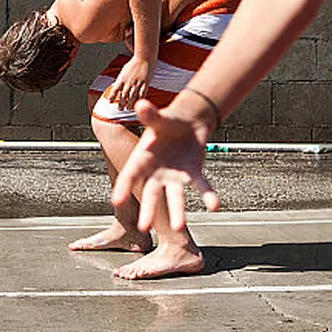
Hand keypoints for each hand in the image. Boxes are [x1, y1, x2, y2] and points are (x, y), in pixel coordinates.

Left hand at [107, 56, 152, 109]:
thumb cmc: (134, 64)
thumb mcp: (124, 71)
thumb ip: (121, 80)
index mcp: (122, 78)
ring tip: (128, 108)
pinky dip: (140, 99)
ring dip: (130, 103)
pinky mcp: (145, 83)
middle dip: (121, 103)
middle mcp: (129, 81)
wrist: (144, 57)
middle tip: (120, 109)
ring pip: (133, 96)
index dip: (112, 96)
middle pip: (124, 95)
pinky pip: (142, 93)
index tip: (110, 101)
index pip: (115, 89)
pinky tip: (139, 103)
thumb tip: (116, 87)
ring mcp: (137, 83)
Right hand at [112, 99, 219, 232]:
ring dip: (178, 211)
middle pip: (151, 193)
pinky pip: (201, 186)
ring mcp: (176, 177)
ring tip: (179, 227)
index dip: (123, 187)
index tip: (116, 201)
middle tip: (144, 227)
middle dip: (148, 210)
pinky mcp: (194, 174)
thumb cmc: (168, 122)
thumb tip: (140, 105)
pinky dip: (208, 196)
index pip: (130, 175)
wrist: (188, 123)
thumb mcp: (159, 118)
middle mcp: (157, 173)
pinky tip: (215, 206)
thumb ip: (151, 115)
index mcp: (143, 159)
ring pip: (175, 197)